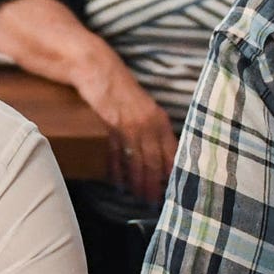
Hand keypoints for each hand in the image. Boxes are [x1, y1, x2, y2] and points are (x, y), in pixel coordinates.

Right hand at [74, 53, 178, 203]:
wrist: (98, 71)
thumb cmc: (123, 90)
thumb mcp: (145, 109)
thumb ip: (154, 129)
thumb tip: (163, 154)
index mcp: (160, 120)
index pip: (171, 152)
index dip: (172, 172)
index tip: (174, 190)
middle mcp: (147, 124)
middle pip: (154, 161)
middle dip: (154, 184)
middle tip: (155, 202)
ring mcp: (128, 126)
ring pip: (136, 161)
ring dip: (138, 182)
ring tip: (139, 197)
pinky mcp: (110, 127)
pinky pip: (116, 154)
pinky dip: (118, 171)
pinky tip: (119, 183)